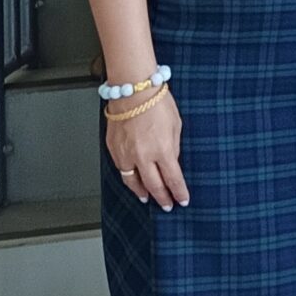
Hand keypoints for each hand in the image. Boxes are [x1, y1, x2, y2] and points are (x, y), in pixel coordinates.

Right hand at [106, 88, 187, 208]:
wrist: (132, 89)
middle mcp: (142, 156)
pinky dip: (128, 177)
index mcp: (162, 150)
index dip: (178, 193)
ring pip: (132, 182)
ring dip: (141, 192)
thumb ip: (173, 147)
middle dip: (161, 198)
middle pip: (153, 186)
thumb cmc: (156, 101)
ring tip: (146, 197)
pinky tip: (132, 179)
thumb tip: (171, 162)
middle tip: (166, 206)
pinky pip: (121, 169)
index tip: (182, 201)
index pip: (173, 180)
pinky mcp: (113, 148)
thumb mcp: (176, 125)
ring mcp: (125, 154)